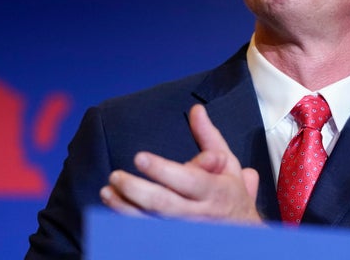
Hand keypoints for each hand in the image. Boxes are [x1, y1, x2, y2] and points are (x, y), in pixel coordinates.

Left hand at [100, 104, 262, 224]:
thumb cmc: (230, 194)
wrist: (241, 234)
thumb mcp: (228, 163)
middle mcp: (200, 213)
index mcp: (216, 190)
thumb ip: (209, 136)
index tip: (140, 157)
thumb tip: (196, 110)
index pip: (188, 179)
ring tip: (108, 191)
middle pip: (164, 204)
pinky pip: (147, 232)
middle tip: (116, 176)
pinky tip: (116, 206)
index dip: (163, 170)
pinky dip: (128, 220)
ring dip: (126, 207)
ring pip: (151, 221)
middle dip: (137, 189)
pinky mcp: (173, 239)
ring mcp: (185, 231)